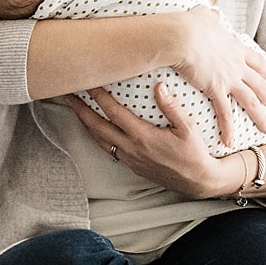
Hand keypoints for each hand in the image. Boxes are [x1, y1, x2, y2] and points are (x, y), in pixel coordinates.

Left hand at [67, 81, 235, 199]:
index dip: (99, 97)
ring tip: (76, 110)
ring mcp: (129, 159)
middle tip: (68, 96)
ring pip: (99, 140)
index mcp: (142, 137)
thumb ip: (171, 107)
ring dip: (85, 124)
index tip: (89, 83)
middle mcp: (131, 148)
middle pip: (97, 127)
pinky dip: (97, 136)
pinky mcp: (131, 165)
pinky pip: (108, 148)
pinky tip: (95, 128)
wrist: (198, 181)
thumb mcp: (188, 128)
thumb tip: (159, 86)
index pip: (114, 113)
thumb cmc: (195, 153)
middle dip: (80, 110)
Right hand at [166, 7, 265, 147]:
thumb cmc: (188, 24)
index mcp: (234, 48)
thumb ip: (209, 16)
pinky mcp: (216, 88)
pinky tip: (231, 141)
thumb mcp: (202, 16)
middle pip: (260, 84)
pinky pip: (224, 112)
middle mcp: (236, 65)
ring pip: (250, 100)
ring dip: (260, 116)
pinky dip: (228, 127)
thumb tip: (212, 13)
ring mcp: (229, 78)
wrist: (182, 35)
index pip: (256, 63)